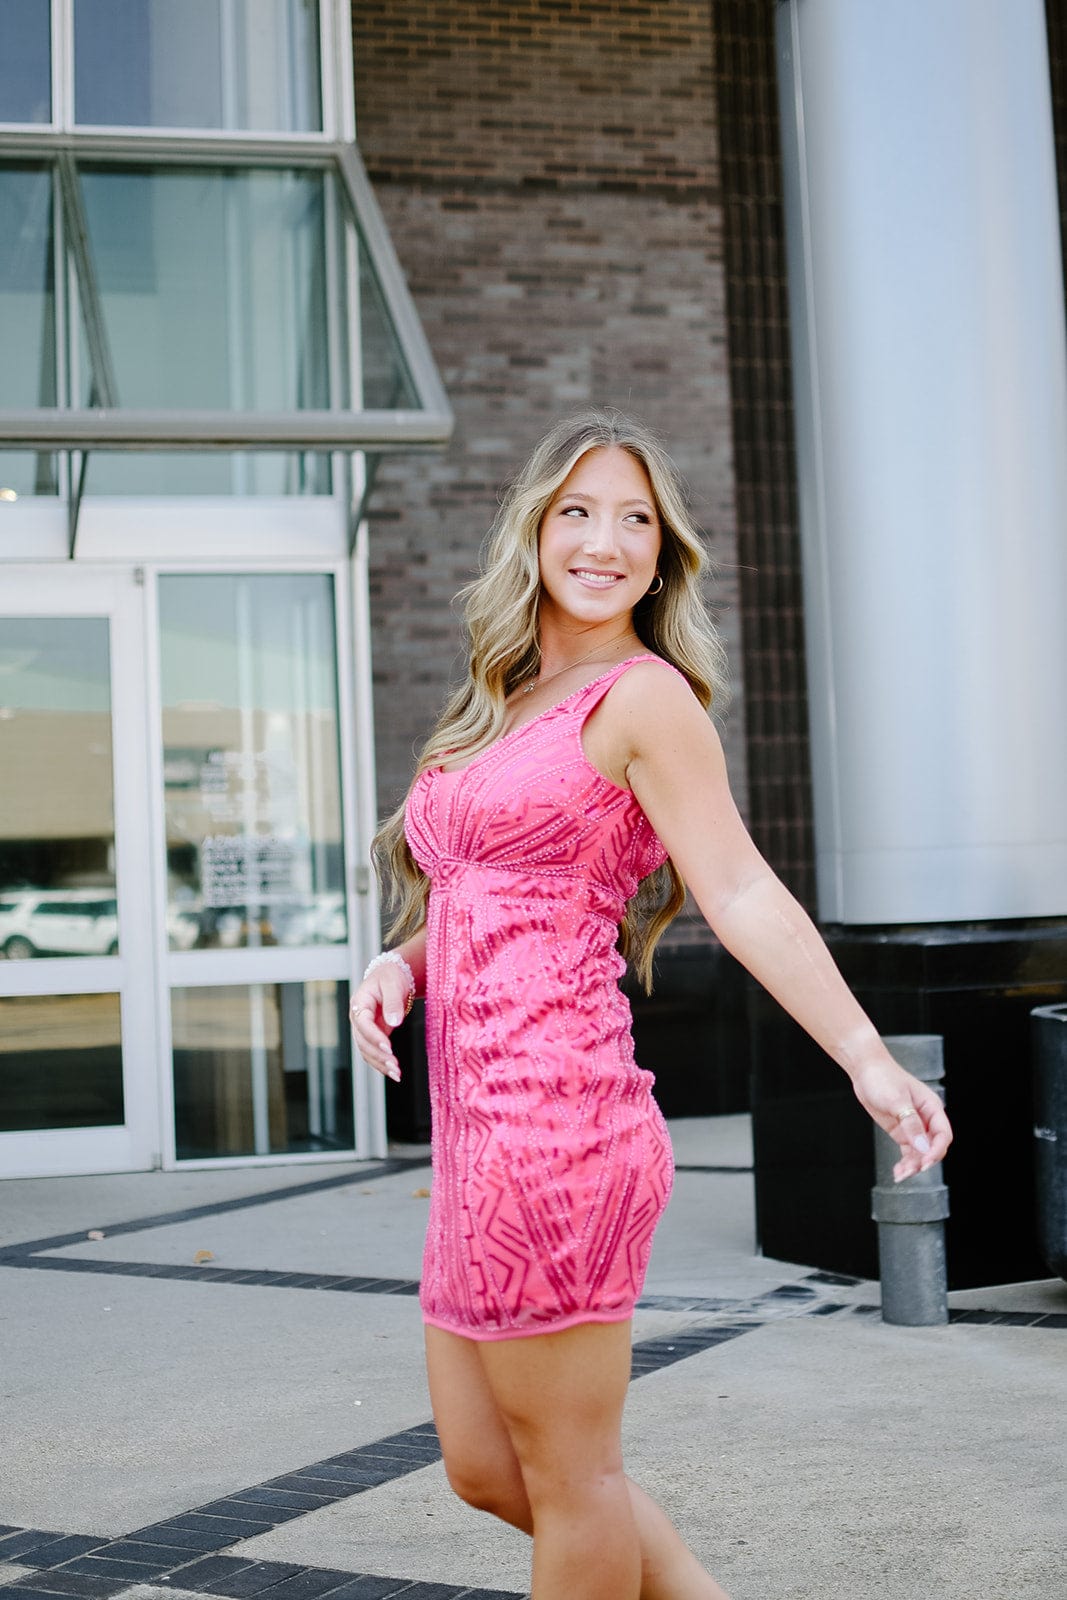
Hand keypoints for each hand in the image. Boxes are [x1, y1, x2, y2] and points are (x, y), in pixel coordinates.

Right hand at [349, 973, 409, 1082]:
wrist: (391, 976)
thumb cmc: (391, 977)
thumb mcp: (393, 983)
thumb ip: (393, 1002)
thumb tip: (394, 1021)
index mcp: (359, 1002)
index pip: (363, 1023)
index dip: (374, 1036)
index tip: (388, 1047)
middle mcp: (358, 1018)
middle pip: (362, 1041)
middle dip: (378, 1056)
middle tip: (395, 1067)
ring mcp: (363, 1028)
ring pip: (366, 1051)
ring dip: (380, 1064)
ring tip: (397, 1074)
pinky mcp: (372, 1035)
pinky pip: (373, 1052)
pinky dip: (382, 1063)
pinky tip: (393, 1072)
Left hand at [850, 1055, 953, 1182]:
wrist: (865, 1070)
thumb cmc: (883, 1078)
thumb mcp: (897, 1100)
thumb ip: (910, 1124)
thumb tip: (923, 1147)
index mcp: (932, 1107)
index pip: (943, 1134)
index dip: (936, 1150)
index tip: (925, 1161)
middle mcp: (926, 1119)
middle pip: (933, 1146)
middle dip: (924, 1160)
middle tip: (910, 1171)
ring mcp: (913, 1126)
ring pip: (920, 1152)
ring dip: (913, 1165)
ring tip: (901, 1175)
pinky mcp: (901, 1131)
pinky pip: (908, 1151)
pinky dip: (905, 1162)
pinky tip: (898, 1172)